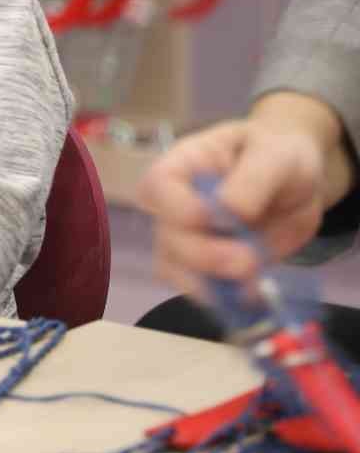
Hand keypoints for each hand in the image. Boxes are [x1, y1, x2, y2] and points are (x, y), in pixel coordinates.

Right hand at [136, 117, 323, 298]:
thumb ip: (253, 178)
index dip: (176, 208)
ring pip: (175, 269)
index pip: (157, 186)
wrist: (295, 182)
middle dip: (203, 255)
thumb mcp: (274, 154)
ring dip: (209, 284)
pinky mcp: (207, 267)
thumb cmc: (277, 154)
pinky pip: (200, 290)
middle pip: (167, 236)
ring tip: (252, 284)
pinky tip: (253, 293)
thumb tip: (230, 211)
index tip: (209, 219)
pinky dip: (225, 299)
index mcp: (182, 167)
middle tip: (247, 262)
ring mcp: (188, 239)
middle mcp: (174, 205)